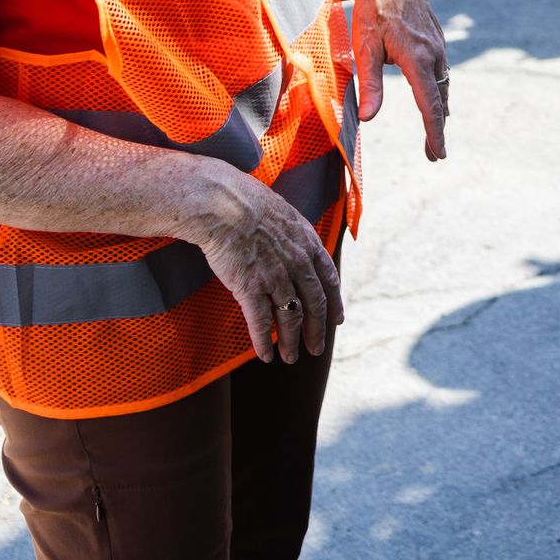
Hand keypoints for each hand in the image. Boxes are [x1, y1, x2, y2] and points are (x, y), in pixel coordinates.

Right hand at [192, 163, 342, 362]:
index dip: (334, 304)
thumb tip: (295, 242)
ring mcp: (275, 277)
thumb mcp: (284, 213)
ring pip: (290, 318)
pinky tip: (265, 356)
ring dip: (291, 342)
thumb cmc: (247, 201)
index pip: (328, 280)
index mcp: (308, 244)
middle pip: (314, 305)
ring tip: (291, 358)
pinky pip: (261, 322)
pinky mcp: (250, 288)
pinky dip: (264, 342)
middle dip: (317, 330)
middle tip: (317, 348)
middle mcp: (297, 264)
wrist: (222, 203)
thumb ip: (294, 234)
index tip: (337, 321)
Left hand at [353, 0, 448, 160]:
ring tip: (436, 130)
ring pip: (443, 85)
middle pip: (440, 100)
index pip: (429, 105)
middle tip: (434, 153)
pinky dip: (440, 89)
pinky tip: (436, 98)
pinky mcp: (437, 38)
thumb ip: (370, 85)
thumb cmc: (371, 10)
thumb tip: (367, 118)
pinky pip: (442, 70)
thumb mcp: (364, 48)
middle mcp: (433, 53)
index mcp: (416, 58)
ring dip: (440, 109)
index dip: (434, 132)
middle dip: (437, 128)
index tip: (438, 153)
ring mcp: (438, 45)